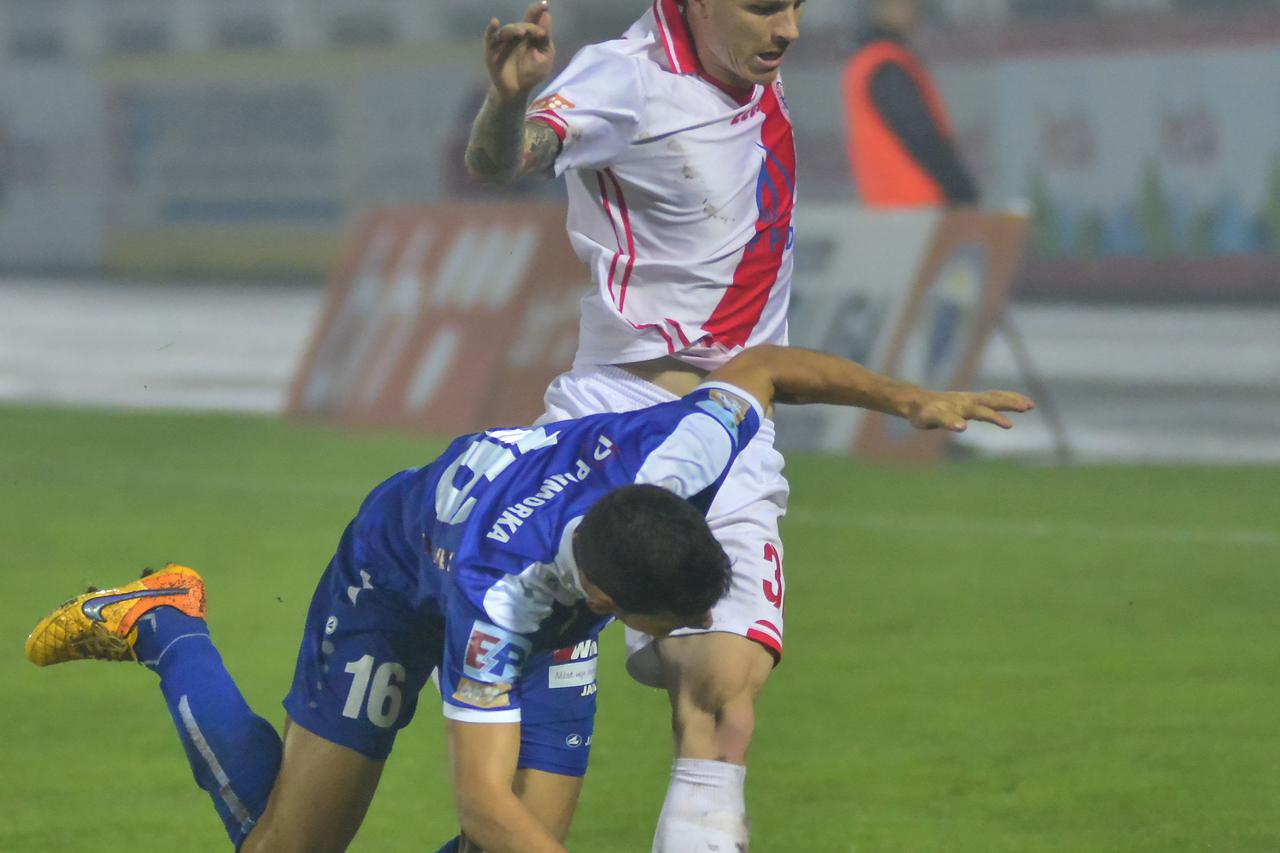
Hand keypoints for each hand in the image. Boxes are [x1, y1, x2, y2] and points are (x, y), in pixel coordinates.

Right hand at [483, 1, 555, 101]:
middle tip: (539, 34)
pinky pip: (490, 37)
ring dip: (515, 29)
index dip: (538, 10)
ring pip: (508, 30)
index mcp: (530, 34)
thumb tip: (546, 16)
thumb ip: (545, 38)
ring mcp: (503, 41)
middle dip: (531, 26)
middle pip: (522, 24)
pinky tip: (495, 22)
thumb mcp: (545, 56)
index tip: (546, 4)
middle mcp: (516, 35)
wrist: (518, 90)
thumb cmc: (532, 73)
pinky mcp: (492, 50)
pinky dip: (491, 29)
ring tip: (523, 33)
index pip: (533, 18)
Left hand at [906, 389, 1034, 431]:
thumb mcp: (931, 419)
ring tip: (1031, 404)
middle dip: (1011, 403)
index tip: (1009, 425)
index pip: (983, 412)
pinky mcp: (971, 401)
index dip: (995, 418)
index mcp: (963, 406)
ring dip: (1013, 400)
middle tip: (1029, 406)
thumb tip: (962, 427)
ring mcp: (971, 399)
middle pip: (994, 400)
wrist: (916, 402)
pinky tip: (1012, 401)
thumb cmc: (923, 413)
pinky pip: (992, 398)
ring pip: (996, 397)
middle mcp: (970, 400)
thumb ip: (947, 421)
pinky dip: (1005, 398)